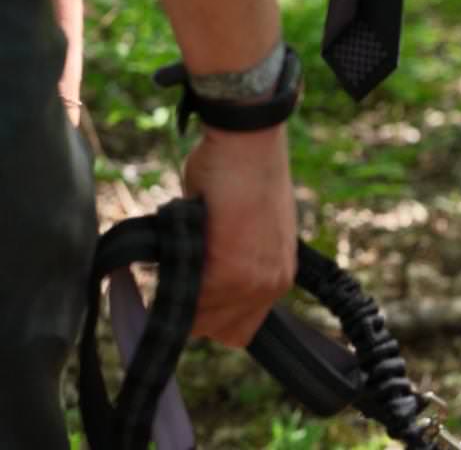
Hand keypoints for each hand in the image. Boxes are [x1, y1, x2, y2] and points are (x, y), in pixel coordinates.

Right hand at [181, 123, 296, 345]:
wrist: (249, 143)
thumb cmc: (241, 177)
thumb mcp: (245, 232)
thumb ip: (230, 261)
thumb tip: (197, 278)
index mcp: (278, 274)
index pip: (240, 327)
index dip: (211, 317)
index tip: (190, 300)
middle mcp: (272, 283)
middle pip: (219, 331)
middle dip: (192, 311)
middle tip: (175, 278)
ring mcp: (253, 280)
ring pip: (200, 320)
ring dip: (179, 296)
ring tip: (174, 260)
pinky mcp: (229, 270)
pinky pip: (189, 299)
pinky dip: (170, 283)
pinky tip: (168, 255)